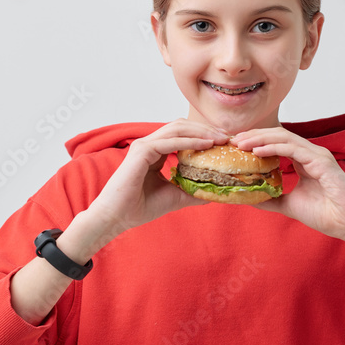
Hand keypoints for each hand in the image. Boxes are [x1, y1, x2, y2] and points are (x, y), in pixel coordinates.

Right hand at [88, 118, 230, 236]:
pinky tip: (207, 144)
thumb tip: (213, 194)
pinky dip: (190, 141)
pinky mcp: (142, 151)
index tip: (223, 142)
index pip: (182, 135)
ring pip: (177, 129)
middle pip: (181, 127)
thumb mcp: (174, 197)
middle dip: (205, 129)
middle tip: (227, 137)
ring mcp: (144, 146)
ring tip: (220, 138)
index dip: (203, 135)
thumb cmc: (139, 207)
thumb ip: (191, 191)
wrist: (118, 217)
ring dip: (201, 132)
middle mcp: (149, 144)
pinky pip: (170, 141)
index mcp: (155, 152)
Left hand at [229, 126, 344, 245]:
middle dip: (254, 136)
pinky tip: (258, 151)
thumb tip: (249, 198)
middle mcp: (309, 153)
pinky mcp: (321, 162)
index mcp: (303, 160)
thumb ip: (272, 198)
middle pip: (277, 135)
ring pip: (284, 137)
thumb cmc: (326, 213)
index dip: (255, 141)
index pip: (276, 142)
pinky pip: (293, 148)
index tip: (235, 146)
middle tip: (233, 141)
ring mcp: (316, 155)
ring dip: (260, 138)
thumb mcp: (289, 205)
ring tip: (240, 144)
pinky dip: (273, 147)